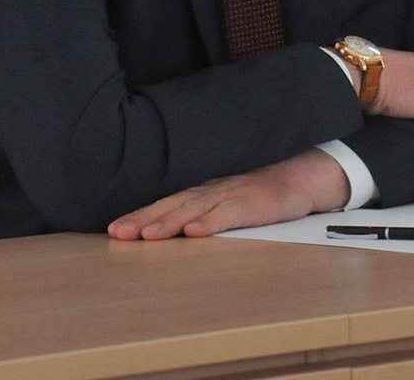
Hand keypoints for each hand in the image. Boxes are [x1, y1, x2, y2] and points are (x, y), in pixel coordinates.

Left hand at [107, 148, 349, 239]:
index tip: (115, 230)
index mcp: (201, 194)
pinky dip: (211, 223)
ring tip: (148, 235)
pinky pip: (229, 215)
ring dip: (169, 222)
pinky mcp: (253, 204)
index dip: (140, 216)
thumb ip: (198, 215)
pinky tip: (195, 233)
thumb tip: (164, 233)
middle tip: (119, 234)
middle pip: (172, 206)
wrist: (298, 178)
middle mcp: (211, 192)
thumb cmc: (257, 196)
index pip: (165, 205)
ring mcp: (231, 196)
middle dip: (143, 220)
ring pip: (194, 210)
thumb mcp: (222, 205)